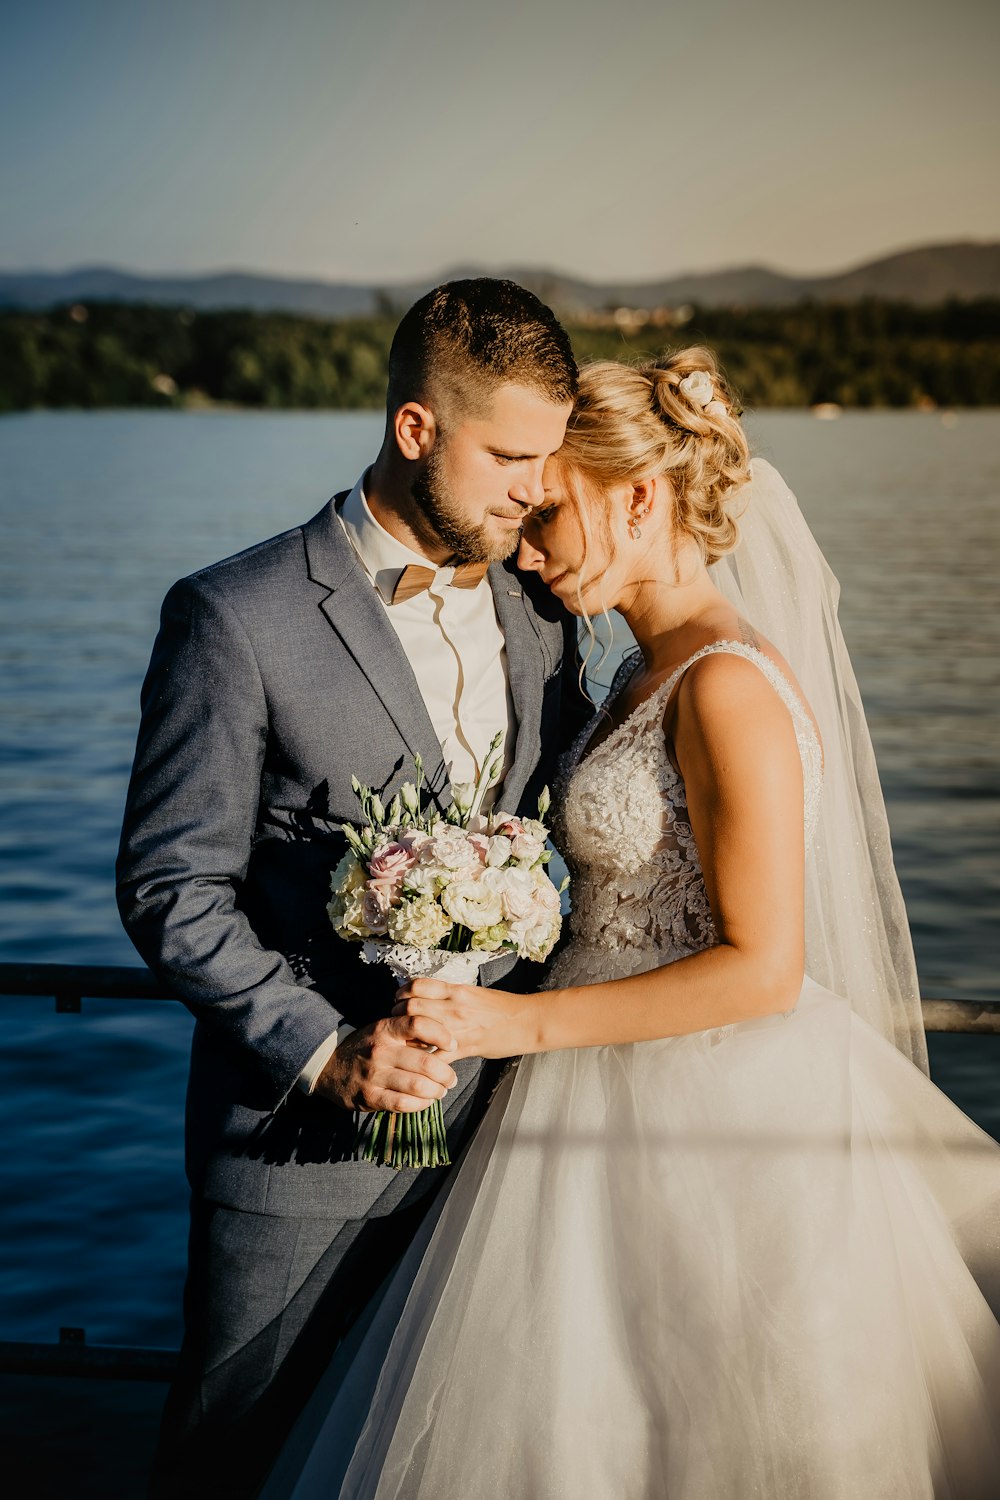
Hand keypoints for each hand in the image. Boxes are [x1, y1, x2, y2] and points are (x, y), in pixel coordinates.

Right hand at [313, 1015, 458, 1111]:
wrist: (329, 1065)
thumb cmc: (366, 1046)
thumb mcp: (384, 1030)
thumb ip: (410, 1034)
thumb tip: (445, 1042)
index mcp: (385, 1028)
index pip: (419, 1024)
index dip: (442, 1034)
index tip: (453, 1045)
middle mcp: (380, 1050)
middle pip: (425, 1061)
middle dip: (446, 1074)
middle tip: (452, 1079)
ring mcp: (373, 1075)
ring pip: (418, 1085)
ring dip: (437, 1091)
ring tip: (441, 1090)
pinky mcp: (369, 1097)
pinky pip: (404, 1104)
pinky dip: (421, 1104)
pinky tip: (426, 1101)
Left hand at [393, 979, 538, 1060]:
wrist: (526, 1021)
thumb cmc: (501, 1007)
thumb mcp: (473, 993)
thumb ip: (449, 995)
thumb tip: (427, 998)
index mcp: (455, 990)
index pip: (417, 986)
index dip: (402, 993)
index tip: (399, 1000)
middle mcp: (453, 1006)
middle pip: (411, 1008)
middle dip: (399, 1016)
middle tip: (398, 1022)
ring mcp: (457, 1028)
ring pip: (419, 1031)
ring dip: (409, 1038)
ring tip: (409, 1042)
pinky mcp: (464, 1048)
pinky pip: (436, 1056)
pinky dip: (426, 1061)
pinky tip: (424, 1062)